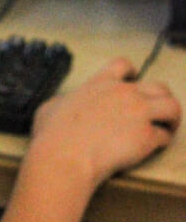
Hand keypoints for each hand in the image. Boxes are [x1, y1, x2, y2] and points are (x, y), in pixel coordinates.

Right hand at [30, 58, 180, 190]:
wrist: (65, 156)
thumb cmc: (53, 136)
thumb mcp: (50, 107)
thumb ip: (64, 101)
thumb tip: (63, 104)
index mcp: (100, 84)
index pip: (124, 65)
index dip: (133, 73)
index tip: (135, 82)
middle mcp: (124, 93)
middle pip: (158, 86)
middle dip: (161, 98)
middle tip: (158, 112)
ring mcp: (139, 114)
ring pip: (172, 107)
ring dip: (171, 118)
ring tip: (168, 129)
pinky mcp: (147, 137)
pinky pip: (165, 136)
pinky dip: (162, 142)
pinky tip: (155, 148)